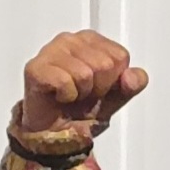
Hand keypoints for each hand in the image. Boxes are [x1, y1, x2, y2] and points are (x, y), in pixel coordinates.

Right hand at [20, 32, 145, 137]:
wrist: (57, 130)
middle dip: (99, 86)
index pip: (120, 56)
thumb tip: (131, 76)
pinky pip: (65, 82)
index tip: (99, 85)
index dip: (114, 79)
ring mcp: (50, 50)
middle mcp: (70, 39)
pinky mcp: (35, 67)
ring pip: (85, 73)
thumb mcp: (119, 95)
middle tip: (84, 92)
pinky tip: (59, 96)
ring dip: (82, 92)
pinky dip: (67, 96)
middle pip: (105, 64)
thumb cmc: (83, 107)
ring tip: (72, 94)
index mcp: (91, 40)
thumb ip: (134, 83)